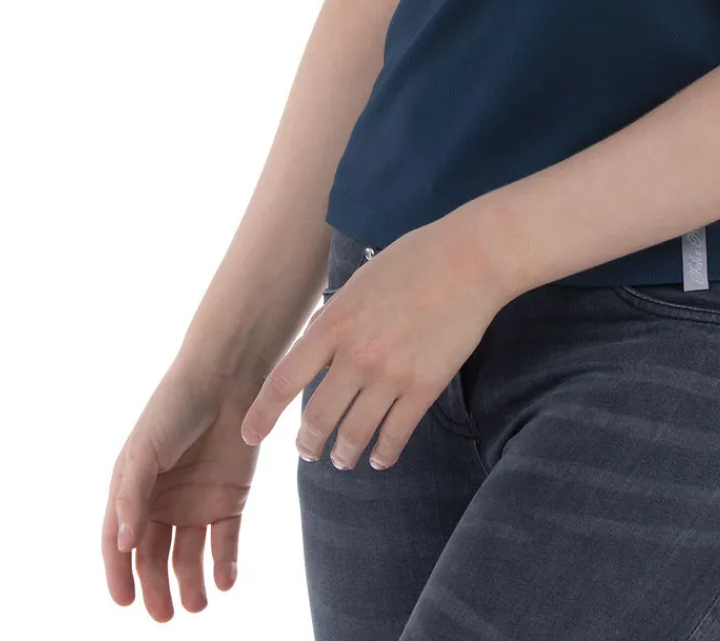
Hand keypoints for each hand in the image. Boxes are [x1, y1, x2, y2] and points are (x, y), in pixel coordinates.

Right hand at [102, 365, 263, 618]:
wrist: (226, 377)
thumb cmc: (175, 407)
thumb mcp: (145, 451)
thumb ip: (132, 496)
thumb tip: (121, 545)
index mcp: (133, 491)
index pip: (119, 542)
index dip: (118, 574)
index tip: (124, 602)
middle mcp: (162, 503)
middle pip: (154, 556)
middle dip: (156, 587)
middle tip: (162, 615)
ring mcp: (196, 503)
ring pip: (189, 556)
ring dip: (191, 583)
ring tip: (197, 605)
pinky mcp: (230, 499)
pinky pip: (225, 541)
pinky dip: (225, 563)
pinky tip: (225, 580)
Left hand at [240, 220, 506, 469]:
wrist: (470, 259)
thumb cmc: (416, 259)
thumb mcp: (360, 281)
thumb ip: (334, 317)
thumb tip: (313, 341)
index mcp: (335, 323)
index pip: (284, 381)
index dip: (262, 414)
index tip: (249, 435)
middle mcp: (356, 355)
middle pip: (318, 418)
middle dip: (308, 443)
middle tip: (307, 451)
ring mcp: (391, 374)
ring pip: (354, 433)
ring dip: (343, 454)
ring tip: (342, 460)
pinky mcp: (424, 386)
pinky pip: (396, 434)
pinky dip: (384, 453)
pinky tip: (380, 458)